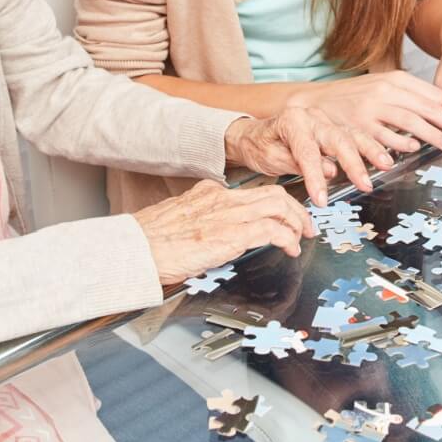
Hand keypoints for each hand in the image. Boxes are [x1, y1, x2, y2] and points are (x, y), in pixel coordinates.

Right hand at [132, 180, 314, 285]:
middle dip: (295, 209)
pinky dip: (287, 238)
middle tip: (306, 225)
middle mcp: (221, 198)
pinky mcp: (230, 234)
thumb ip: (200, 222)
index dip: (275, 203)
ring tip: (303, 237)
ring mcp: (227, 214)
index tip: (284, 215)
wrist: (135, 249)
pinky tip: (290, 248)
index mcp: (209, 194)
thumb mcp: (179, 221)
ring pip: (278, 206)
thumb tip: (213, 236)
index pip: (252, 192)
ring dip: (297, 222)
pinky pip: (271, 229)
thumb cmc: (149, 242)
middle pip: (273, 194)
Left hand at [225, 105, 396, 205]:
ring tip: (385, 165)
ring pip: (352, 134)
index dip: (315, 177)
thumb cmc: (260, 145)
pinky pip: (355, 136)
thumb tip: (329, 170)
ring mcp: (326, 121)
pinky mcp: (334, 128)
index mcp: (292, 121)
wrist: (254, 134)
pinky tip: (384, 158)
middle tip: (364, 183)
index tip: (321, 199)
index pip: (307, 151)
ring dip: (371, 151)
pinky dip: (371, 147)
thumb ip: (297, 162)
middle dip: (353, 163)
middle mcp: (313, 117)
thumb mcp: (270, 157)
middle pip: (337, 139)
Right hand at [287, 74, 441, 154]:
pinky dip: (399, 143)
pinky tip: (412, 149)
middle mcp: (383, 92)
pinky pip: (383, 136)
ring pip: (407, 121)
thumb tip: (441, 100)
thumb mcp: (381, 84)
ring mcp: (370, 109)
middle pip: (423, 107)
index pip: (429, 94)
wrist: (313, 102)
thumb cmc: (351, 95)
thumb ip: (410, 91)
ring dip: (429, 134)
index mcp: (392, 80)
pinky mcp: (357, 126)